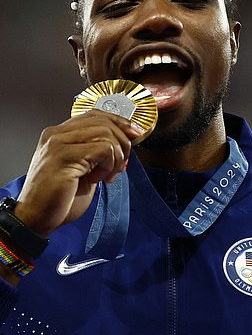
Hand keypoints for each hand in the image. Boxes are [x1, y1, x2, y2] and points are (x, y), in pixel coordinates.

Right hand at [14, 110, 142, 235]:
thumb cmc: (58, 199)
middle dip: (122, 143)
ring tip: (106, 175)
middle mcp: (56, 134)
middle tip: (121, 166)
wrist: (34, 220)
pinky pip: (103, 149)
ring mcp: (58, 143)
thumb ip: (96, 153)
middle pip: (103, 121)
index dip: (118, 122)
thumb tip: (124, 144)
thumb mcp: (82, 169)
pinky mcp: (64, 156)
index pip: (95, 115)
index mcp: (58, 134)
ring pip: (106, 133)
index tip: (133, 133)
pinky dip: (109, 165)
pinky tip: (98, 179)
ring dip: (116, 157)